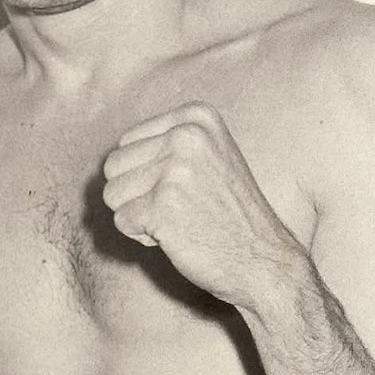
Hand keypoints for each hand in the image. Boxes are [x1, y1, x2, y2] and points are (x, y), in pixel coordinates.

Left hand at [103, 102, 292, 307]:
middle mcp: (186, 135)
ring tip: (178, 219)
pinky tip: (176, 235)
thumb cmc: (229, 212)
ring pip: (112, 193)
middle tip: (178, 207)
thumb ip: (165, 144)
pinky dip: (142, 235)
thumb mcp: (209, 155)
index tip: (183, 187)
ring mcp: (175, 170)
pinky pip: (121, 220)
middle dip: (136, 193)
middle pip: (114, 164)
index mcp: (196, 116)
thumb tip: (110, 159)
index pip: (127, 141)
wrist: (264, 259)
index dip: (145, 173)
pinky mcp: (163, 206)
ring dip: (137, 214)